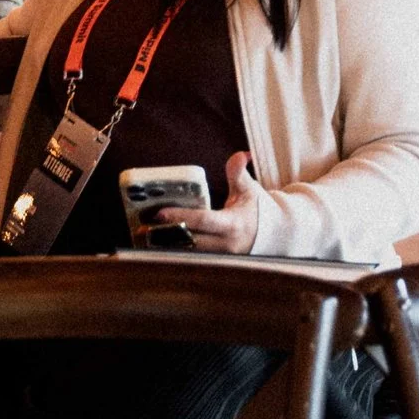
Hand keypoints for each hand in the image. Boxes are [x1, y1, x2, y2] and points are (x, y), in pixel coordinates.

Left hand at [143, 153, 261, 253]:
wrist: (276, 236)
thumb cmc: (258, 210)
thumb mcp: (248, 190)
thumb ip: (238, 173)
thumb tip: (240, 154)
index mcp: (232, 225)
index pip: (203, 221)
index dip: (181, 216)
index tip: (159, 213)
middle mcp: (226, 245)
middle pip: (190, 242)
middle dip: (166, 236)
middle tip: (141, 229)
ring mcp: (222, 258)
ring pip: (190, 254)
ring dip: (167, 246)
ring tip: (144, 238)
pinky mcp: (218, 264)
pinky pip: (194, 259)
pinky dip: (177, 252)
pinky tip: (158, 246)